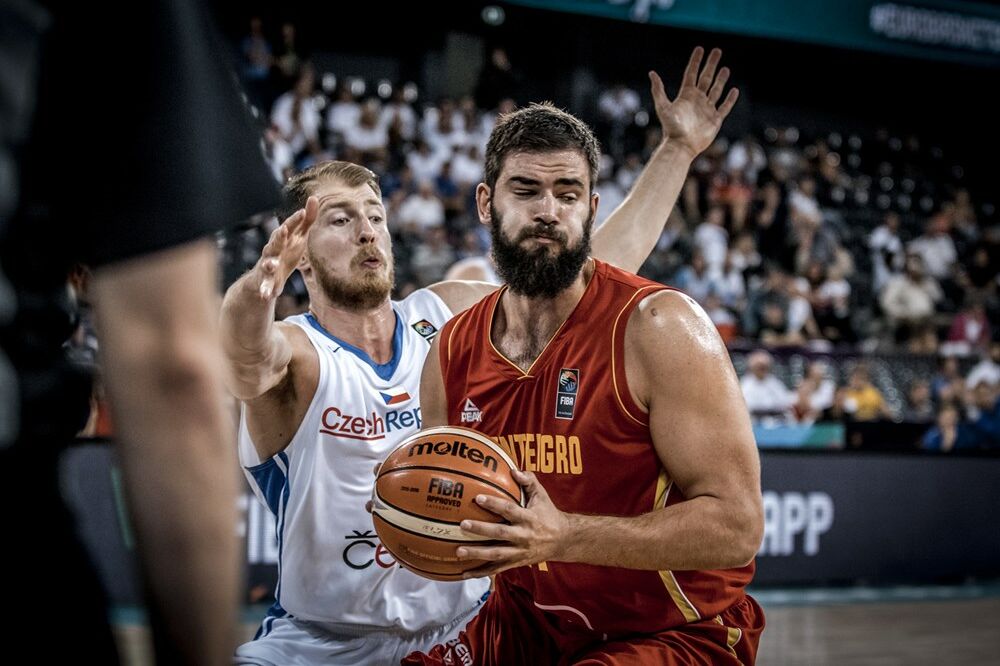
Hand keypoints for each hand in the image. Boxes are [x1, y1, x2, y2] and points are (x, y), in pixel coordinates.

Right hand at [256, 196, 318, 299]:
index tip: (302, 212)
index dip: (295, 220)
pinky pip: (265, 286)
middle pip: (275, 242)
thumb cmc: (286, 252)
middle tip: (283, 230)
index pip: (289, 227)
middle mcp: (273, 250)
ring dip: (269, 264)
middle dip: (279, 237)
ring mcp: (268, 265)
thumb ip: (306, 220)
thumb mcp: (299, 237)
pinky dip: (265, 290)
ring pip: (267, 264)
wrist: (267, 276)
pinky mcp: (266, 281)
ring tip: (272, 265)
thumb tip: (313, 198)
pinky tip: (267, 296)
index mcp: (283, 239)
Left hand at [455, 470, 570, 577]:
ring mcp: (519, 551)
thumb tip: (513, 470)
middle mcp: (524, 536)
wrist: (562, 540)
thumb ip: (529, 481)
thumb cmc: (548, 514)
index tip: (478, 498)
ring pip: (496, 554)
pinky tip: (464, 573)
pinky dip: (481, 572)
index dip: (494, 504)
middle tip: (462, 525)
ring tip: (458, 551)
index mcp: (529, 518)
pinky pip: (497, 569)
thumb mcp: (542, 495)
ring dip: (477, 554)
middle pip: (500, 534)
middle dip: (481, 529)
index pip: (510, 510)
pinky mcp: (516, 563)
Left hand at [649, 46, 738, 159]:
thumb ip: (658, 90)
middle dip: (711, 64)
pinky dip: (729, 99)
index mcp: (686, 95)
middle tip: (717, 51)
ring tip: (725, 68)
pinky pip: (724, 107)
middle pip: (706, 78)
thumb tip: (651, 73)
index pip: (692, 73)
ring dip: (721, 79)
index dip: (696, 61)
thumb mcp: (663, 107)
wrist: (681, 147)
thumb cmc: (671, 128)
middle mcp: (697, 100)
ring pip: (716, 90)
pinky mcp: (715, 120)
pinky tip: (734, 91)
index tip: (700, 48)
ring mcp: (706, 109)